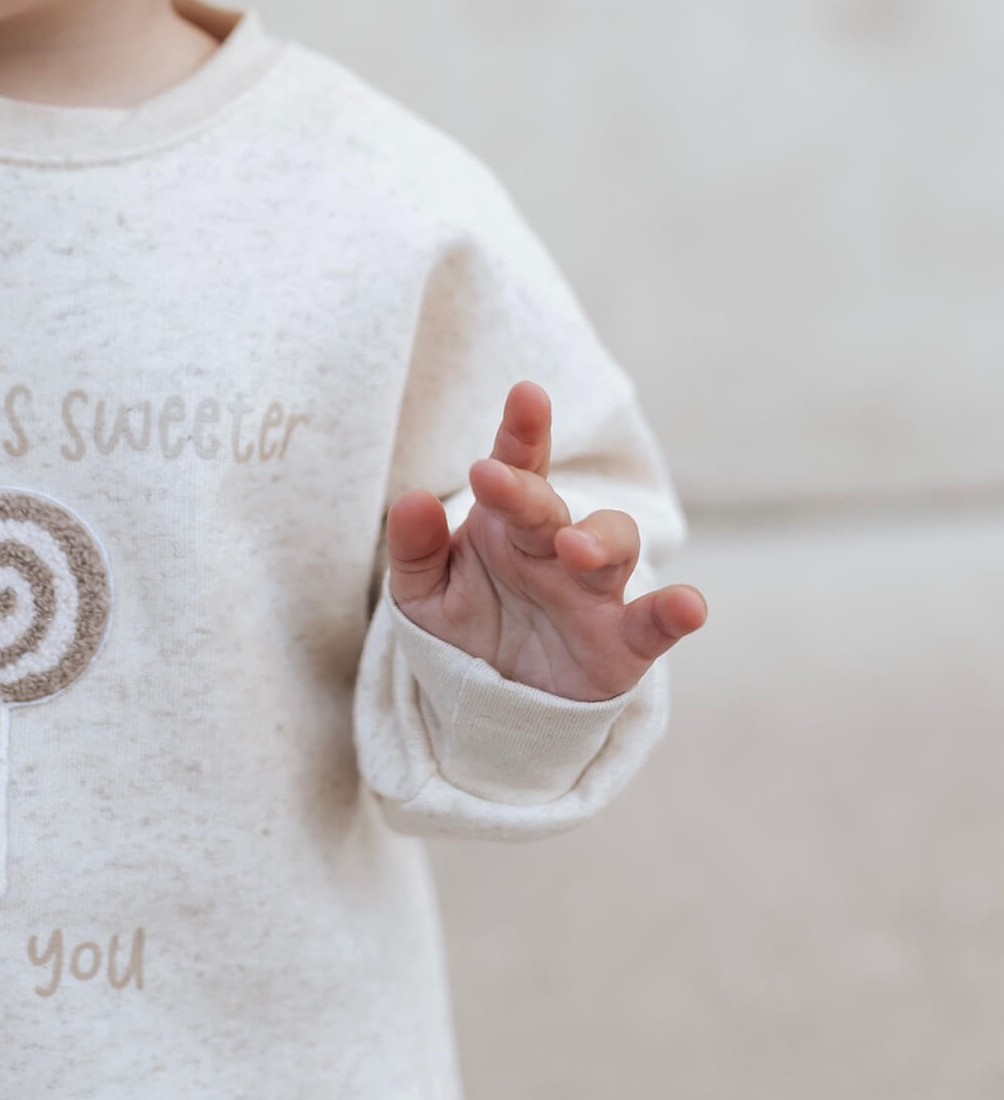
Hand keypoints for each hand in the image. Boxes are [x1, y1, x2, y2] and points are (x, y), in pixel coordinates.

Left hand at [385, 380, 706, 702]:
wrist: (492, 703)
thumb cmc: (464, 628)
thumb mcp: (422, 594)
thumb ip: (416, 548)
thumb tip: (411, 499)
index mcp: (507, 524)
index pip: (518, 466)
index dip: (522, 431)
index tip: (525, 396)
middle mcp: (555, 547)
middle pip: (552, 506)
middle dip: (527, 492)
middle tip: (494, 481)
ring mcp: (594, 591)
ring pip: (615, 546)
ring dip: (600, 541)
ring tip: (572, 548)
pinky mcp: (622, 643)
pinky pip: (654, 623)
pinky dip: (675, 612)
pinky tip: (689, 606)